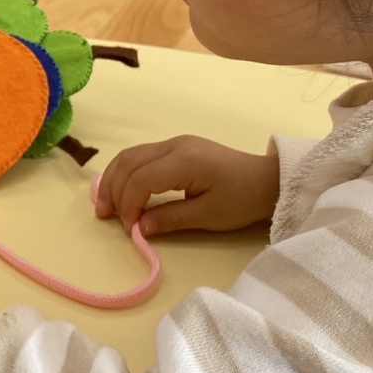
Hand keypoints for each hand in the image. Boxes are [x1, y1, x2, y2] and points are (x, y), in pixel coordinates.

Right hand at [93, 136, 280, 236]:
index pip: (142, 179)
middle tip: (106, 216)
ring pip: (131, 155)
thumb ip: (171, 219)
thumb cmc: (242, 199)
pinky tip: (121, 190)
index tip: (129, 229)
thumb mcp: (208, 216)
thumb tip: (139, 228)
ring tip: (106, 205)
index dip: (129, 204)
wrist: (267, 180)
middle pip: (130, 162)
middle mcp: (174, 146)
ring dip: (114, 179)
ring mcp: (174, 143)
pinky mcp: (176, 148)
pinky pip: (141, 156)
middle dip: (113, 190)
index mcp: (184, 161)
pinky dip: (126, 173)